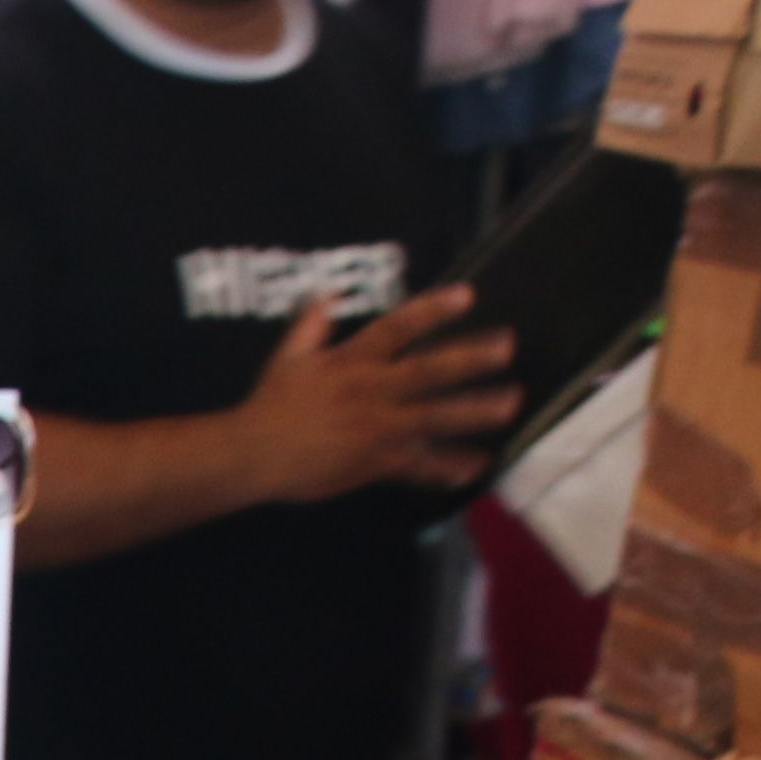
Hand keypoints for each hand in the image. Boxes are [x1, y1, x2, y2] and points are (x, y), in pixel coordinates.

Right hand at [230, 285, 526, 501]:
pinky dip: (447, 466)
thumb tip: (324, 292)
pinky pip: (417, 464)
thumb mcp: (287, 358)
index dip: (432, 310)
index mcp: (351, 362)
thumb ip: (312, 325)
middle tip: (507, 347)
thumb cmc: (268, 406)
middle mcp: (369, 391)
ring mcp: (375, 428)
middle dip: (469, 359)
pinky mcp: (372, 462)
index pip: (397, 328)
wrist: (251, 456)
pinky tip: (477, 464)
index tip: (468, 295)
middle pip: (427, 371)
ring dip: (473, 410)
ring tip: (510, 403)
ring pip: (433, 417)